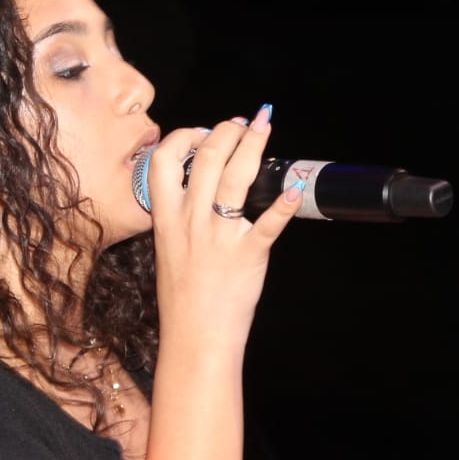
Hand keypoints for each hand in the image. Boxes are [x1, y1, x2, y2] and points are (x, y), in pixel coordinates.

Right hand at [146, 104, 299, 356]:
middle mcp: (190, 220)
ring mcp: (219, 236)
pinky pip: (269, 223)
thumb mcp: (168, 249)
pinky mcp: (247, 254)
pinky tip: (295, 188)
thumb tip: (197, 187)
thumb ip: (179, 216)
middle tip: (244, 123)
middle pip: (207, 156)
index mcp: (166, 217)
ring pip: (236, 176)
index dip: (184, 136)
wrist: (195, 337)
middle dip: (228, 130)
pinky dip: (285, 204)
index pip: (163, 160)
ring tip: (264, 127)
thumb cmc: (183, 298)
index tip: (203, 131)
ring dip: (253, 145)